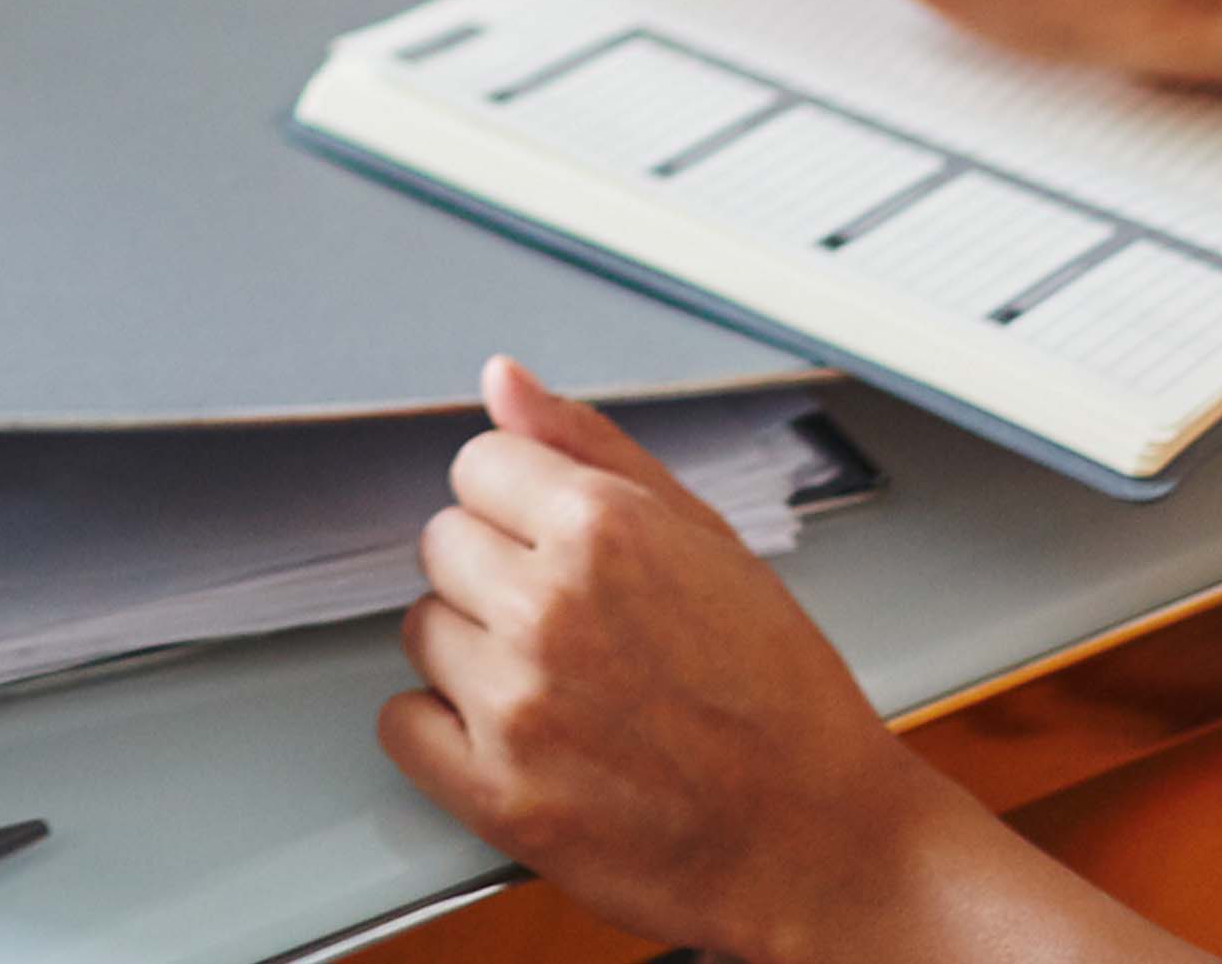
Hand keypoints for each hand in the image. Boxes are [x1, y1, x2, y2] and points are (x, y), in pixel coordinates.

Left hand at [384, 360, 1015, 959]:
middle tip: (575, 624)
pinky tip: (517, 736)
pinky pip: (402, 727)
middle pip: (442, 544)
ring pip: (422, 630)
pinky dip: (443, 732)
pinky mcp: (498, 796)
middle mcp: (548, 608)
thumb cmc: (779, 694)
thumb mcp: (708, 539)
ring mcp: (517, 705)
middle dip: (496, 573)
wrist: (819, 840)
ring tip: (562, 685)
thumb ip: (592, 448)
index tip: (560, 546)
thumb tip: (503, 381)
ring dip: (473, 651)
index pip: (479, 466)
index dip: (523, 505)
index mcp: (603, 531)